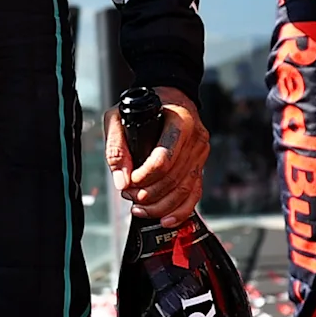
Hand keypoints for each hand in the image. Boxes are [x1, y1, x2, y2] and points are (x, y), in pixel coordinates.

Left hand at [105, 87, 209, 220]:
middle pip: (174, 178)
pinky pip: (194, 194)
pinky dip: (180, 211)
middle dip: (149, 194)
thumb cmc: (147, 106)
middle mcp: (195, 139)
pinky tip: (165, 218)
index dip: (145, 176)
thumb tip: (121, 180)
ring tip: (140, 208)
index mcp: (179, 122)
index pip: (164, 158)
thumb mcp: (120, 116)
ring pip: (184, 190)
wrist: (171, 97)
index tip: (130, 183)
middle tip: (130, 196)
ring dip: (160, 205)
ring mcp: (200, 155)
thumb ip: (116, 147)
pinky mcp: (200, 167)